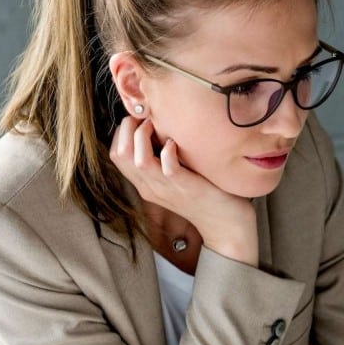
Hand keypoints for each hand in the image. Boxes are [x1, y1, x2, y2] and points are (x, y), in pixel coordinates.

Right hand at [109, 115, 258, 265]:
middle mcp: (151, 187)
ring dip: (143, 136)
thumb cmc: (206, 195)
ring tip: (156, 126)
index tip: (138, 119)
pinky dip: (169, 151)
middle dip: (127, 128)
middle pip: (120, 154)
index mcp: (146, 184)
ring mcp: (168, 189)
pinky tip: (175, 143)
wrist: (227, 226)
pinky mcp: (187, 188)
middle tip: (145, 117)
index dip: (122, 132)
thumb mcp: (176, 178)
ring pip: (138, 160)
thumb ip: (164, 160)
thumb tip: (160, 130)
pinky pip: (168, 168)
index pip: (116, 154)